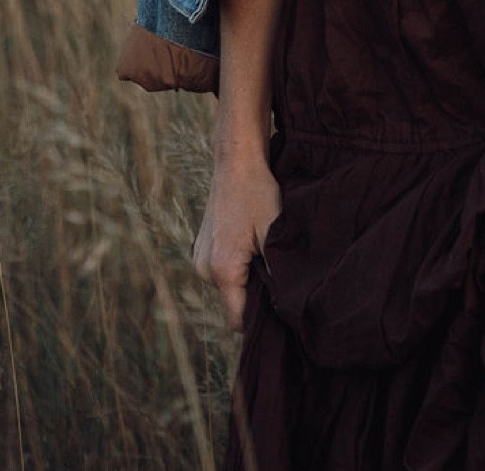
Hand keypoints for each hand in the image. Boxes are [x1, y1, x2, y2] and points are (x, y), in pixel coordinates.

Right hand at [191, 152, 281, 331]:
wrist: (236, 162)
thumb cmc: (258, 194)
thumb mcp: (274, 235)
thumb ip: (277, 275)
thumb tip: (285, 307)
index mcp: (222, 271)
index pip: (237, 320)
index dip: (259, 322)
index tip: (281, 316)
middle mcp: (204, 269)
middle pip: (232, 303)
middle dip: (254, 298)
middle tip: (278, 279)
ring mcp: (199, 258)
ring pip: (227, 287)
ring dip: (246, 280)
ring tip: (265, 256)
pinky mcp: (201, 248)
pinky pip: (221, 271)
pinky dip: (236, 267)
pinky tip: (251, 245)